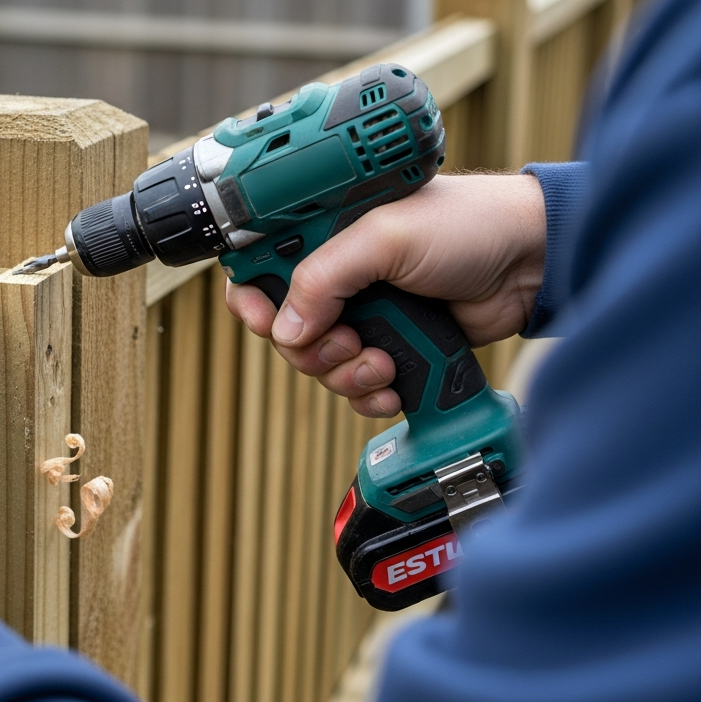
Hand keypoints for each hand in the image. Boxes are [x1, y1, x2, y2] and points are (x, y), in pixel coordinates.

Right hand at [225, 173, 546, 417]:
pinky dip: (369, 395)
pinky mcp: (392, 349)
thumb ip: (325, 277)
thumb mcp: (385, 238)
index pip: (258, 271)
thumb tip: (286, 331)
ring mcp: (365, 316)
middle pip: (285, 332)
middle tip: (348, 341)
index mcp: (324, 236)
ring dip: (345, 375)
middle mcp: (338, 277)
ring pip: (319, 366)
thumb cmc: (466, 225)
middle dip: (311, 349)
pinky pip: (356, 388)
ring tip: (382, 362)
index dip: (251, 301)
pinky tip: (393, 385)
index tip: (264, 322)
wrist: (532, 263)